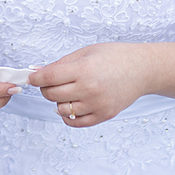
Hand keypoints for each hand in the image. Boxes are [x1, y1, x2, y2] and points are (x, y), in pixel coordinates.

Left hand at [29, 43, 147, 127]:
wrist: (142, 69)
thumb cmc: (115, 56)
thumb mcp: (85, 52)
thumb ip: (61, 63)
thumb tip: (37, 71)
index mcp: (84, 70)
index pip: (49, 78)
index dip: (36, 78)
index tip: (32, 77)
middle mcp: (89, 89)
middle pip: (51, 95)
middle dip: (46, 88)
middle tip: (50, 82)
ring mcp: (97, 105)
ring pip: (61, 110)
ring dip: (58, 101)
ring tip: (66, 91)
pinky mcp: (104, 116)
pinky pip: (76, 122)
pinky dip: (68, 116)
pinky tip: (71, 105)